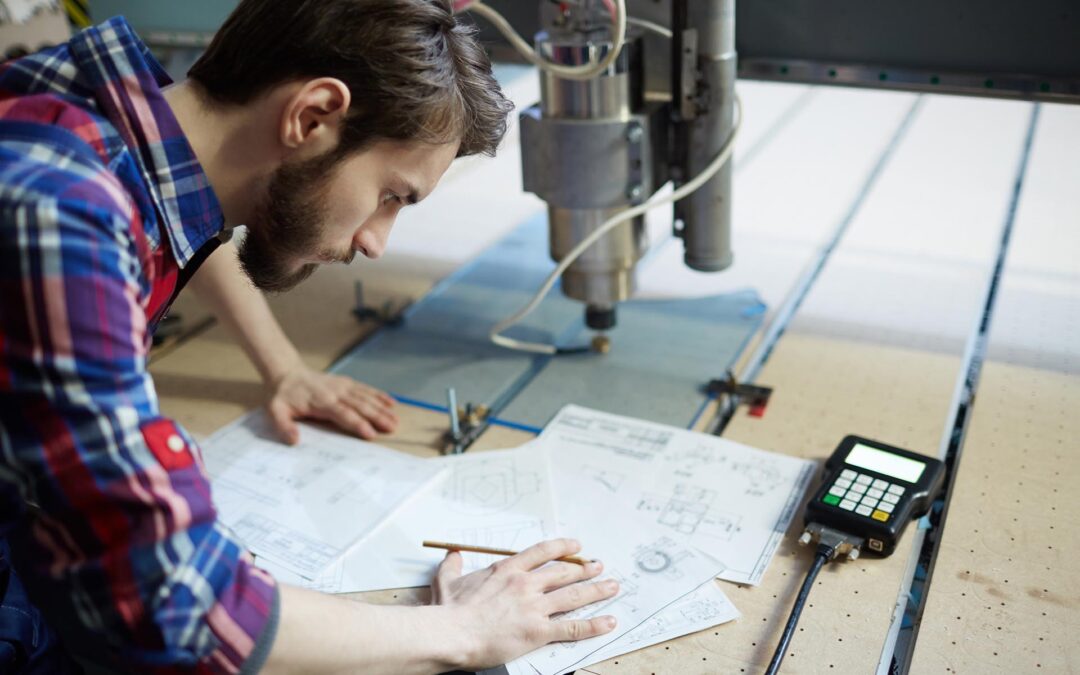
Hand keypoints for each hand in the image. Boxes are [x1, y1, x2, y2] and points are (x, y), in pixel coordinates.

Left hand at [265, 366, 397, 443]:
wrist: (286, 372)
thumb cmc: (282, 395)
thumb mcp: (275, 412)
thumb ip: (284, 427)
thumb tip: (295, 440)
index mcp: (321, 402)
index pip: (343, 414)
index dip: (357, 424)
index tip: (370, 433)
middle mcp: (335, 392)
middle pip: (360, 406)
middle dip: (377, 417)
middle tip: (392, 428)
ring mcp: (342, 386)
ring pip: (366, 397)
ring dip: (382, 408)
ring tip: (396, 420)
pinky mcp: (346, 383)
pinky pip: (365, 389)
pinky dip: (379, 395)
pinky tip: (391, 403)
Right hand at [430, 538, 618, 668]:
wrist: (452, 633)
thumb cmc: (449, 610)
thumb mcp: (446, 581)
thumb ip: (452, 565)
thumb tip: (453, 554)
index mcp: (507, 570)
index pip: (542, 552)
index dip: (563, 547)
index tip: (576, 546)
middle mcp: (525, 584)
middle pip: (564, 572)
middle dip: (585, 569)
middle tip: (599, 566)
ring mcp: (534, 607)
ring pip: (574, 596)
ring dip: (596, 591)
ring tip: (612, 586)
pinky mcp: (539, 631)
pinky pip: (572, 627)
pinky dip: (593, 625)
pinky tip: (608, 622)